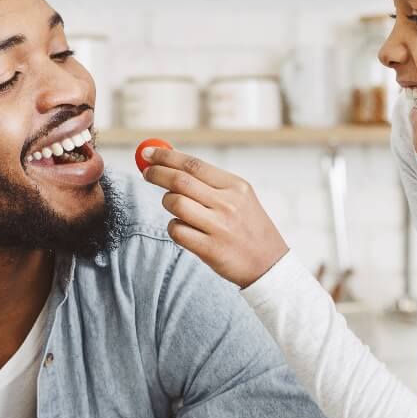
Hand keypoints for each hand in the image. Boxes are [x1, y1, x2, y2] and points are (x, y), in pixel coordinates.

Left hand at [138, 144, 289, 287]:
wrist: (269, 264)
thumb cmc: (248, 227)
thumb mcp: (240, 198)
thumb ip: (209, 182)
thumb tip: (170, 163)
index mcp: (236, 186)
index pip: (194, 164)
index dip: (167, 156)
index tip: (149, 152)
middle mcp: (228, 204)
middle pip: (180, 181)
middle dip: (157, 173)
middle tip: (146, 173)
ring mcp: (219, 227)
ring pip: (175, 204)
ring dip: (168, 203)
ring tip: (177, 208)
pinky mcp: (210, 249)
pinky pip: (177, 230)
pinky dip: (174, 227)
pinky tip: (184, 229)